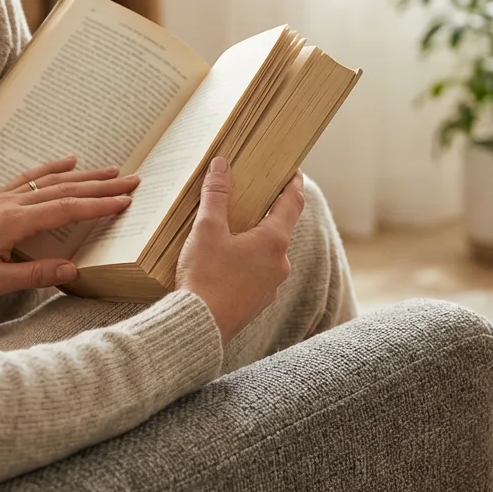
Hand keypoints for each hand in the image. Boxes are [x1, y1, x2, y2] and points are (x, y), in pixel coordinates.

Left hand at [0, 155, 138, 299]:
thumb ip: (34, 274)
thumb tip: (72, 268)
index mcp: (12, 223)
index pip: (64, 209)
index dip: (96, 205)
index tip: (123, 202)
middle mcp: (11, 204)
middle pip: (65, 190)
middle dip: (101, 185)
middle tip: (132, 181)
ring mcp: (4, 198)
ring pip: (52, 180)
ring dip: (84, 175)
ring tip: (112, 171)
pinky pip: (30, 177)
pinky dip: (52, 167)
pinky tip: (69, 160)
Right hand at [175, 157, 304, 342]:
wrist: (199, 327)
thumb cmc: (205, 277)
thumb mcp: (207, 230)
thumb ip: (216, 195)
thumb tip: (221, 165)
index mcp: (273, 241)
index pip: (293, 202)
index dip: (293, 183)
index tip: (292, 170)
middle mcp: (280, 263)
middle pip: (279, 228)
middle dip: (267, 212)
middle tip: (252, 197)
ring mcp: (271, 286)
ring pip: (267, 254)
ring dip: (255, 240)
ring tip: (232, 231)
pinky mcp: (257, 302)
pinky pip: (258, 274)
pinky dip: (247, 262)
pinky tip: (225, 262)